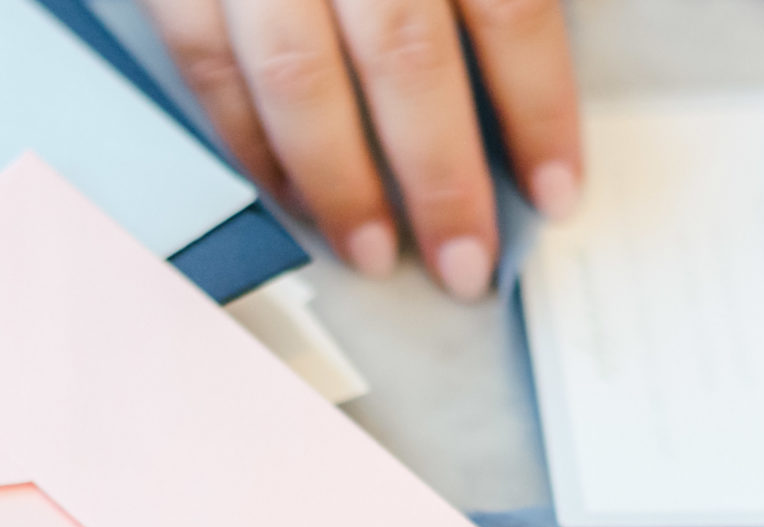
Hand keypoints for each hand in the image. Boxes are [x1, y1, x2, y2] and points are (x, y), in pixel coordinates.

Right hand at [139, 0, 581, 298]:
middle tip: (463, 265)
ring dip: (340, 182)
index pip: (506, 9)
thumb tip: (510, 78)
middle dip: (439, 177)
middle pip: (405, 56)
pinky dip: (247, 139)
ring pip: (298, 77)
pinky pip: (205, 62)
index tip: (558, 195)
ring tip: (373, 255)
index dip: (537, 109)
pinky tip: (286, 194)